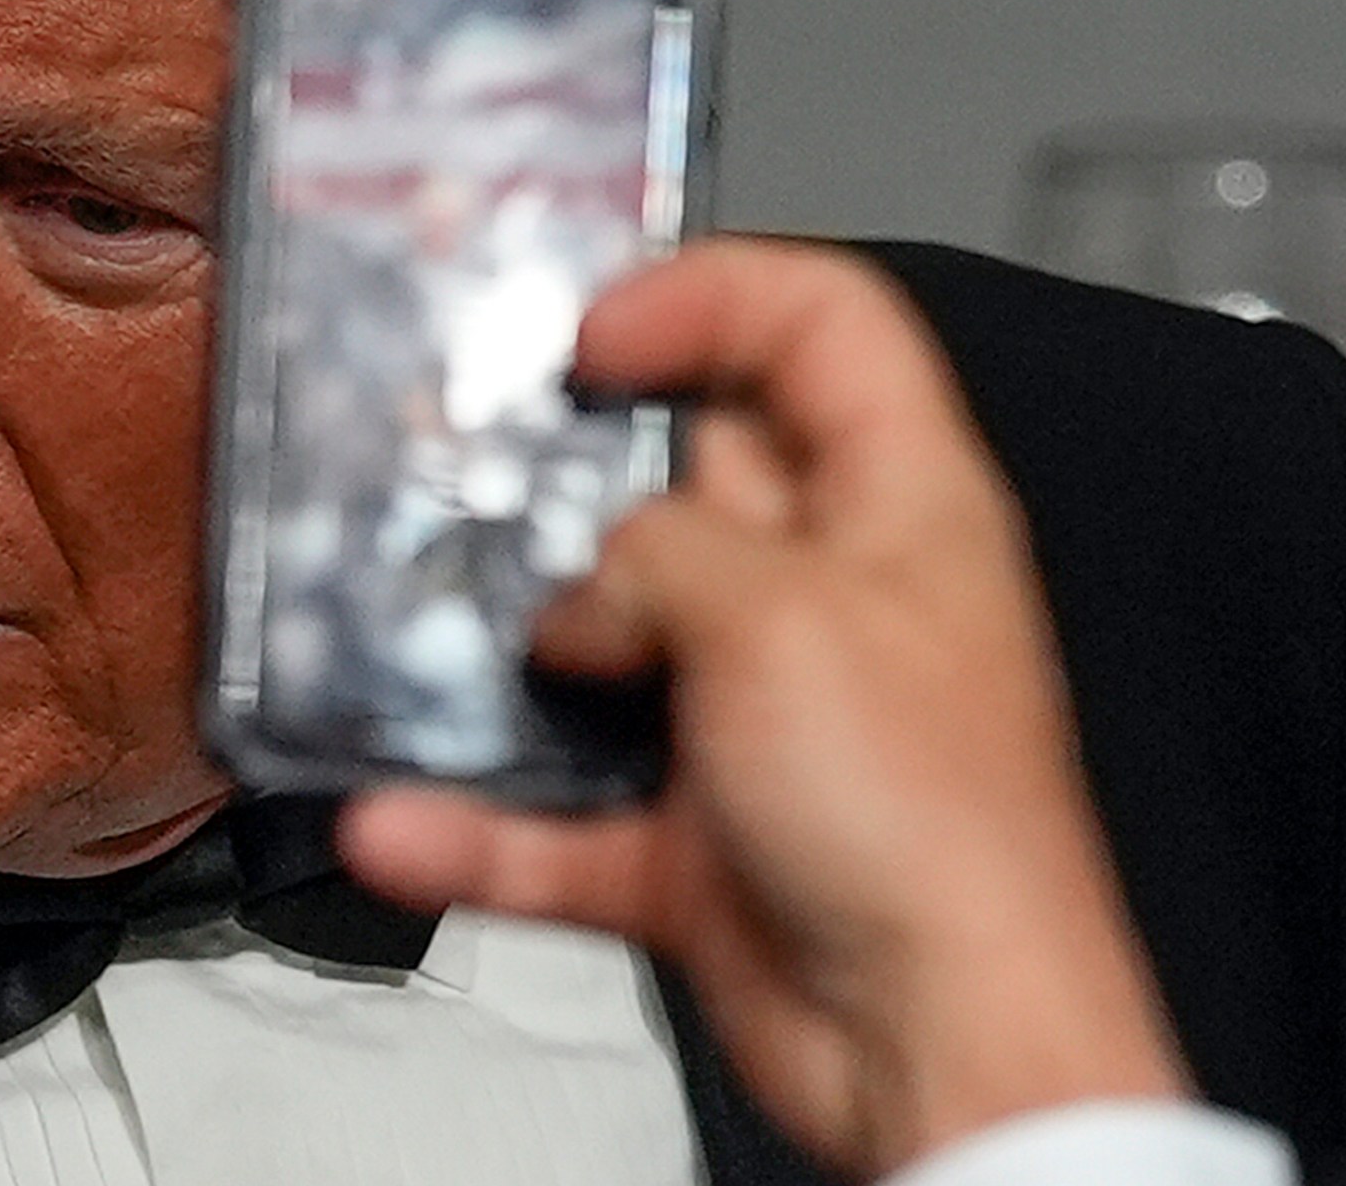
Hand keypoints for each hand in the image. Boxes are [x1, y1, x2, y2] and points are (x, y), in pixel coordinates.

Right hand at [339, 240, 1190, 1178]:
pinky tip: (404, 816)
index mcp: (896, 507)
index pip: (818, 326)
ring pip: (604, 641)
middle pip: (684, 474)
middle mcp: (823, 599)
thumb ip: (663, 557)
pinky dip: (476, 820)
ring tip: (436, 622)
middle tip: (478, 457)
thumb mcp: (786, 621)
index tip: (592, 331)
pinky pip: (555, 810)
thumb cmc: (938, 834)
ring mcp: (751, 715)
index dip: (706, 295)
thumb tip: (590, 586)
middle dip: (578, 471)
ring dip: (514, 650)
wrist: (942, 1049)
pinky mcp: (693, 832)